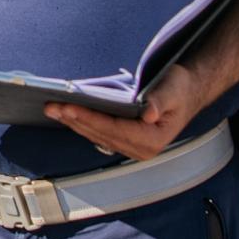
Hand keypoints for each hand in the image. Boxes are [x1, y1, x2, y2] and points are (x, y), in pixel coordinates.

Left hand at [43, 64, 205, 160]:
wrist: (187, 92)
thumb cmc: (180, 89)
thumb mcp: (174, 89)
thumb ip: (161, 101)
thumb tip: (149, 114)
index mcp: (153, 140)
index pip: (113, 129)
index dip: (89, 118)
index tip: (68, 108)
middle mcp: (141, 149)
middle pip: (100, 134)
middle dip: (74, 119)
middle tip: (51, 107)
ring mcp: (131, 147)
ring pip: (95, 136)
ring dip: (73, 122)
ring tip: (53, 110)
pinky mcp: (124, 141)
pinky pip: (98, 134)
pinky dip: (82, 123)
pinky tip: (67, 115)